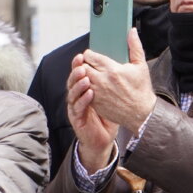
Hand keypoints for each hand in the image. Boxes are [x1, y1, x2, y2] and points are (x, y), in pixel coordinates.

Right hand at [67, 53, 117, 171]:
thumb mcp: (112, 95)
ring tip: (85, 77)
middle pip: (72, 80)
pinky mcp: (77, 118)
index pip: (79, 73)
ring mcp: (75, 107)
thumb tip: (120, 63)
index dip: (79, 64)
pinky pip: (77, 108)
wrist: (104, 137)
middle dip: (76, 71)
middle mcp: (77, 96)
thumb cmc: (108, 115)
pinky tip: (90, 94)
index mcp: (84, 88)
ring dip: (78, 84)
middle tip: (82, 63)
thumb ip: (112, 80)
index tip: (83, 54)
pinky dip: (83, 100)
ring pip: (72, 93)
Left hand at [82, 29, 156, 132]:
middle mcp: (102, 80)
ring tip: (91, 76)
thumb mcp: (141, 66)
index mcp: (112, 69)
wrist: (141, 113)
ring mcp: (96, 92)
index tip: (93, 57)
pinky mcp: (94, 102)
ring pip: (80, 79)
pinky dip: (85, 88)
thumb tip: (131, 32)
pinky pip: (82, 91)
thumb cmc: (141, 90)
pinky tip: (92, 87)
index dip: (89, 55)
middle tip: (90, 66)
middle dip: (84, 64)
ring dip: (83, 76)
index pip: (89, 56)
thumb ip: (135, 47)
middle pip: (82, 66)